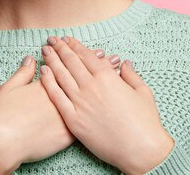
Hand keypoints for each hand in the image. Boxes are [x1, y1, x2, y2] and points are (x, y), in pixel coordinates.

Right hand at [0, 50, 121, 174]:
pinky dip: (101, 108)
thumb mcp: (9, 88)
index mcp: (49, 84)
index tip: (93, 50)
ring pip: (91, 96)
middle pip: (84, 78)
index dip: (82, 57)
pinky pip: (91, 118)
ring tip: (115, 72)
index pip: (70, 66)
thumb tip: (31, 60)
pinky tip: (111, 102)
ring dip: (104, 83)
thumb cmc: (3, 115)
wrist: (3, 141)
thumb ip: (23, 73)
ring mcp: (67, 114)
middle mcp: (61, 97)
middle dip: (98, 65)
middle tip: (110, 55)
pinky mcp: (70, 132)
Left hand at [39, 36, 174, 174]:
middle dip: (60, 48)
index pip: (86, 55)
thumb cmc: (146, 122)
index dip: (74, 45)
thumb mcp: (143, 92)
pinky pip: (57, 97)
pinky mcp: (74, 120)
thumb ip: (131, 75)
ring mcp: (81, 103)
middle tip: (51, 39)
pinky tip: (43, 72)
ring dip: (52, 60)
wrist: (140, 149)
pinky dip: (48, 82)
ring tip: (45, 50)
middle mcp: (91, 86)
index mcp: (108, 77)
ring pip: (61, 75)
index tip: (67, 39)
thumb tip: (124, 63)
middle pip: (70, 61)